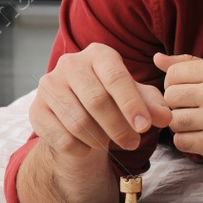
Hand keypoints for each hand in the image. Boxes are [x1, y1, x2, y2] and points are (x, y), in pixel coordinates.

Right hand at [19, 43, 171, 202]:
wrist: (77, 114)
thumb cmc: (113, 101)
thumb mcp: (136, 99)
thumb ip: (153, 105)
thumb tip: (166, 117)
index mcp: (98, 54)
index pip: (116, 77)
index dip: (132, 104)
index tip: (145, 127)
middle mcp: (70, 63)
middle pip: (96, 100)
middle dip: (118, 127)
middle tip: (133, 143)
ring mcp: (49, 85)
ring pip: (78, 121)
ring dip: (99, 139)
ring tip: (110, 143)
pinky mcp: (36, 109)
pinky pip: (61, 137)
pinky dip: (80, 149)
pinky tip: (88, 147)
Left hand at [155, 52, 202, 168]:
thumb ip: (190, 65)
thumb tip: (157, 58)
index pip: (172, 73)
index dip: (174, 85)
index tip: (188, 93)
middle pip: (169, 97)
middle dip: (176, 106)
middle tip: (193, 111)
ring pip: (173, 121)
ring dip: (181, 125)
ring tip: (198, 125)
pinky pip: (180, 141)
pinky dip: (187, 142)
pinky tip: (202, 138)